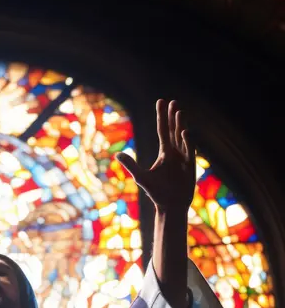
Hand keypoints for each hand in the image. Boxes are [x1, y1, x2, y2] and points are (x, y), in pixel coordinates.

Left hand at [116, 99, 195, 214]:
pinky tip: (185, 131)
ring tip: (179, 111)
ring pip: (182, 137)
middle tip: (173, 102)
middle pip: (174, 130)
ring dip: (181, 125)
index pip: (163, 130)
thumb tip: (117, 155)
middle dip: (173, 117)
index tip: (161, 101)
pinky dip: (188, 141)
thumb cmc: (156, 193)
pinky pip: (190, 151)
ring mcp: (184, 158)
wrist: (170, 206)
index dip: (162, 116)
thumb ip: (131, 165)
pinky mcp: (191, 166)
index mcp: (165, 152)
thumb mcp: (141, 177)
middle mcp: (176, 152)